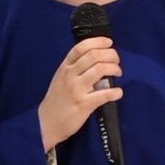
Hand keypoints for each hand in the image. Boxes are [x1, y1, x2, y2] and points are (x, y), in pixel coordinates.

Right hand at [38, 36, 121, 150]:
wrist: (45, 123)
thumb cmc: (56, 100)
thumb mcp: (60, 78)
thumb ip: (74, 68)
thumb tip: (95, 59)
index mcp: (65, 67)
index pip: (81, 47)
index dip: (97, 42)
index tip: (108, 43)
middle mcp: (70, 75)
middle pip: (94, 56)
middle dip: (110, 55)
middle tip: (116, 60)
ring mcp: (76, 90)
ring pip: (100, 70)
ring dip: (114, 69)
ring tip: (118, 73)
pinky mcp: (83, 105)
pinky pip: (104, 94)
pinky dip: (115, 92)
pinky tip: (118, 93)